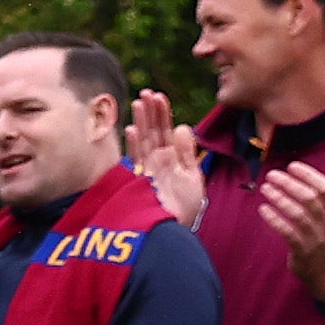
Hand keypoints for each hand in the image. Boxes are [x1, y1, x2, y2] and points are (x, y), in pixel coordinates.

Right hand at [124, 93, 205, 224]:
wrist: (171, 232)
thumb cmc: (182, 209)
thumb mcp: (192, 177)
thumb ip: (187, 153)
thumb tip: (183, 126)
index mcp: (170, 159)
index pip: (165, 131)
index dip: (162, 114)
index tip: (159, 96)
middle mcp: (156, 162)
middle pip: (153, 132)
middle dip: (150, 112)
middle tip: (148, 92)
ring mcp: (147, 171)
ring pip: (145, 141)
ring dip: (142, 122)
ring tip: (141, 102)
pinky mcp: (140, 182)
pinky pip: (136, 159)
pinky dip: (134, 145)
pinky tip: (132, 129)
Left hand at [255, 159, 324, 301]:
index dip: (309, 175)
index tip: (292, 166)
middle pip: (310, 199)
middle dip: (289, 184)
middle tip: (272, 174)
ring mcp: (316, 238)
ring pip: (298, 214)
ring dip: (280, 199)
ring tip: (265, 188)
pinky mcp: (302, 250)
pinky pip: (287, 232)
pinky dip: (274, 220)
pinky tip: (263, 209)